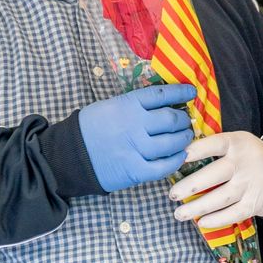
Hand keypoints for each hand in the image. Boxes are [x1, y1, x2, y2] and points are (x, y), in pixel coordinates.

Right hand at [77, 84, 195, 192]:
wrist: (70, 155)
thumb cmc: (90, 128)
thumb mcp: (110, 106)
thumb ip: (135, 105)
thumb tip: (163, 103)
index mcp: (128, 105)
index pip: (161, 94)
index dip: (180, 91)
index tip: (192, 92)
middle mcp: (135, 125)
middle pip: (171, 119)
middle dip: (183, 120)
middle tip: (186, 121)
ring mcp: (136, 148)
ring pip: (171, 143)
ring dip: (183, 139)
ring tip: (185, 137)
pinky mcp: (135, 170)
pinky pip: (163, 167)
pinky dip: (176, 161)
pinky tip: (180, 156)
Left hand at [169, 131, 262, 229]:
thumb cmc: (247, 157)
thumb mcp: (236, 144)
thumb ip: (213, 147)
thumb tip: (177, 156)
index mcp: (238, 143)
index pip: (215, 144)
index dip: (197, 150)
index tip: (178, 157)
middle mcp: (245, 162)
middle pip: (214, 175)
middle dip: (190, 186)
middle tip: (172, 194)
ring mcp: (251, 183)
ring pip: (220, 198)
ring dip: (197, 207)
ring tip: (179, 213)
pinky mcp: (255, 203)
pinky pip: (233, 213)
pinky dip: (216, 220)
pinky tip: (201, 222)